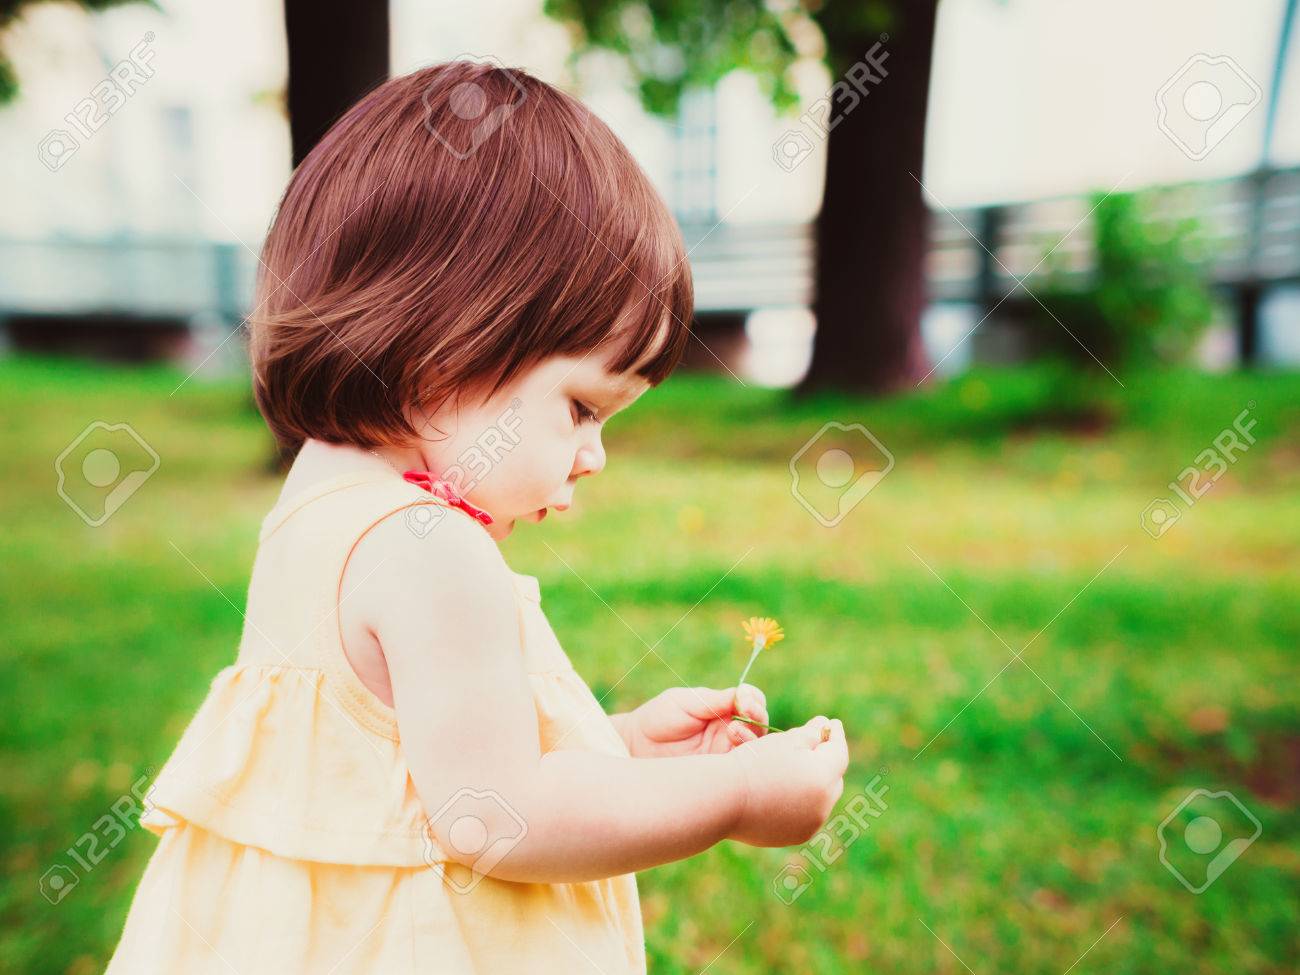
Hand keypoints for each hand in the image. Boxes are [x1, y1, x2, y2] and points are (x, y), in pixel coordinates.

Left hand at [616, 684, 769, 757]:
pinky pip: (741, 772)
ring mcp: (726, 755)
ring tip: (732, 732)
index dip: (754, 700)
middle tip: (746, 712)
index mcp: (723, 710)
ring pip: (755, 748)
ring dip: (751, 737)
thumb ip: (715, 700)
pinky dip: (743, 762)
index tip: (744, 699)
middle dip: (757, 717)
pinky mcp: (720, 777)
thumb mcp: (686, 702)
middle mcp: (730, 731)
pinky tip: (731, 754)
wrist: (634, 747)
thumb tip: (744, 695)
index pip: (752, 702)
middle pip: (759, 725)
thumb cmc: (658, 718)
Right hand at [727, 716, 847, 847]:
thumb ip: (811, 733)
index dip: (836, 736)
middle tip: (815, 743)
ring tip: (799, 766)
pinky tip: (788, 788)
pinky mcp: (795, 836)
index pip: (839, 753)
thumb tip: (825, 728)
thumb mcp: (785, 740)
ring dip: (815, 782)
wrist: (724, 799)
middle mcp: (823, 806)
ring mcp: (810, 825)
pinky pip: (807, 814)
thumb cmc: (753, 763)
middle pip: (833, 777)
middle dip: (826, 760)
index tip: (832, 723)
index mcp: (823, 778)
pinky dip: (802, 800)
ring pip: (821, 798)